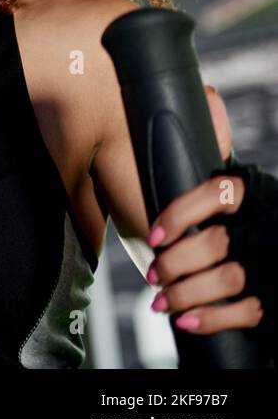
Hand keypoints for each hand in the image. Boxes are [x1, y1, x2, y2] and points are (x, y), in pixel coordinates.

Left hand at [144, 86, 264, 335]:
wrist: (274, 248)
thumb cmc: (249, 213)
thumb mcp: (237, 181)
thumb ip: (217, 149)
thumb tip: (209, 97)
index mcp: (255, 192)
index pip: (219, 194)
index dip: (182, 215)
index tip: (153, 234)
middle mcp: (268, 226)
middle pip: (217, 245)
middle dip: (175, 263)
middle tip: (153, 272)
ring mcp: (274, 263)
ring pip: (228, 280)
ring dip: (185, 293)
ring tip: (160, 299)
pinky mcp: (277, 299)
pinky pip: (247, 314)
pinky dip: (211, 319)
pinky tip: (185, 320)